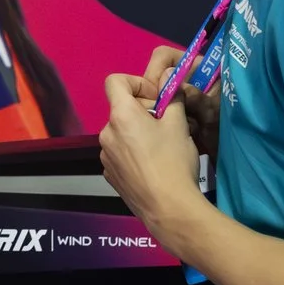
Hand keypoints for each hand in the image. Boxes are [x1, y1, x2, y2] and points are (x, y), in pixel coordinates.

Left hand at [100, 69, 205, 239]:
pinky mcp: (109, 175)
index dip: (135, 82)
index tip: (155, 97)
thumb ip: (172, 96)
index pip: (115, 81)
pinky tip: (152, 167)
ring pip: (122, 133)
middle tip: (168, 125)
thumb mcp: (179, 124)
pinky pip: (120, 154)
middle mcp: (106, 133)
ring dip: (138, 134)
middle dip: (143, 112)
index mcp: (121, 115)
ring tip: (162, 149)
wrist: (168, 208)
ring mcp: (105, 156)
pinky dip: (133, 153)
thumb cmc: (174, 161)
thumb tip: (168, 76)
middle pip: (122, 110)